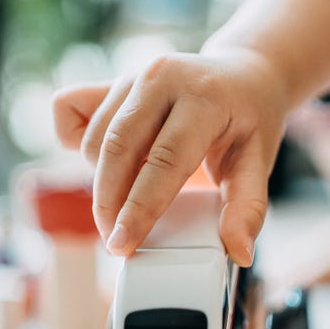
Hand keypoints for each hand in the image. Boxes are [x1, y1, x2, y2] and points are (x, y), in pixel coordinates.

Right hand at [52, 48, 290, 266]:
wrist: (243, 75)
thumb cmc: (249, 122)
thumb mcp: (259, 162)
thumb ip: (248, 209)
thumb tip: (239, 253)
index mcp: (204, 97)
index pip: (164, 159)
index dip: (140, 207)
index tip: (123, 245)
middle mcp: (163, 77)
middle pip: (118, 149)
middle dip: (109, 204)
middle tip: (116, 242)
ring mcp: (132, 76)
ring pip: (95, 139)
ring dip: (102, 180)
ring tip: (127, 203)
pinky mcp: (109, 80)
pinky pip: (69, 113)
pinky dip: (78, 144)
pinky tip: (107, 164)